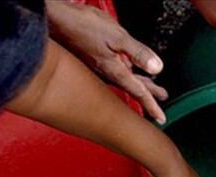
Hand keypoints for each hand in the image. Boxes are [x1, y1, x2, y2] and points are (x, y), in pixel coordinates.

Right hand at [47, 1, 168, 122]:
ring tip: (150, 88)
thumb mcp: (117, 36)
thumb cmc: (81, 26)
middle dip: (148, 96)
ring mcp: (97, 69)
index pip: (139, 92)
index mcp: (114, 71)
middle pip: (132, 88)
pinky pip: (113, 73)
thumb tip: (157, 67)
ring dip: (138, 85)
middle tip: (159, 105)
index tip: (160, 117)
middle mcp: (105, 74)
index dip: (152, 105)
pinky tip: (127, 69)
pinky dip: (124, 74)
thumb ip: (138, 52)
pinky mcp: (91, 62)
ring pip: (123, 81)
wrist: (55, 21)